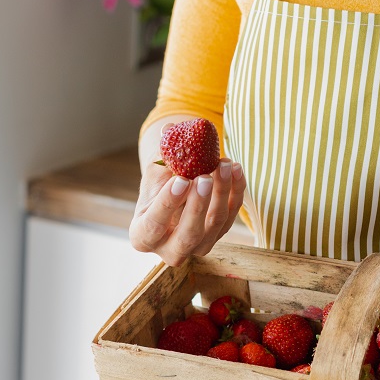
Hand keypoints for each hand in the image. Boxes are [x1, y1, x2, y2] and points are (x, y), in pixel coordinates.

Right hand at [129, 155, 245, 266]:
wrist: (176, 195)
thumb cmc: (158, 186)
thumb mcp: (154, 173)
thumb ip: (161, 156)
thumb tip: (169, 129)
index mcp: (143, 236)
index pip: (154, 224)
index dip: (168, 203)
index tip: (181, 180)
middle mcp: (170, 250)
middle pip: (189, 233)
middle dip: (199, 205)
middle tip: (205, 177)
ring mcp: (197, 247)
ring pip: (214, 225)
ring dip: (221, 193)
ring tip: (224, 164)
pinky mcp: (217, 237)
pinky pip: (231, 217)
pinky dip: (235, 193)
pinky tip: (235, 170)